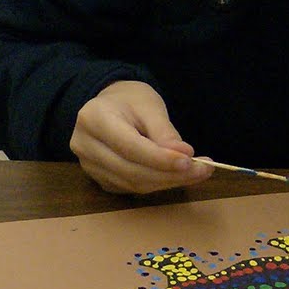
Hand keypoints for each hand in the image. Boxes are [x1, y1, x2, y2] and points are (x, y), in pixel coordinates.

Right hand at [70, 81, 205, 194]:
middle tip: (203, 169)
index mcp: (94, 119)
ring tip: (196, 172)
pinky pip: (130, 188)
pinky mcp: (99, 179)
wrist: (108, 106)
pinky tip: (176, 175)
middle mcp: (85, 146)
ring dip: (167, 182)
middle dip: (170, 174)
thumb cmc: (129, 100)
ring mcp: (89, 166)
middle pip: (131, 170)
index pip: (130, 147)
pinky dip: (157, 185)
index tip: (190, 161)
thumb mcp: (149, 105)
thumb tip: (184, 157)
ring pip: (132, 184)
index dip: (160, 159)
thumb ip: (164, 131)